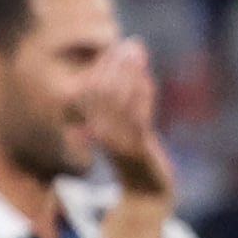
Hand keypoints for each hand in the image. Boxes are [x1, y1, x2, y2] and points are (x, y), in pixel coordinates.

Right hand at [91, 38, 173, 199]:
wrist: (146, 193)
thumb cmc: (136, 156)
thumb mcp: (124, 127)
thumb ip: (121, 102)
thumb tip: (133, 65)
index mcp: (91, 126)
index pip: (89, 89)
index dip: (103, 66)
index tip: (117, 46)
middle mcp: (99, 133)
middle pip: (101, 91)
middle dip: (115, 64)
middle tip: (131, 44)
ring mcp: (116, 142)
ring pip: (117, 101)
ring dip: (129, 74)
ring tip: (139, 53)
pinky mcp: (135, 150)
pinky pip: (136, 117)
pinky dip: (142, 95)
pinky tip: (148, 78)